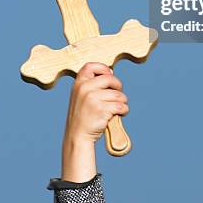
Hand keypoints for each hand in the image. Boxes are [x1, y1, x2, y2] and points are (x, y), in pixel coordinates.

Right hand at [61, 63, 128, 181]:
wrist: (77, 136)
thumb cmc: (82, 115)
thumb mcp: (80, 95)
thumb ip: (91, 84)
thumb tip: (111, 72)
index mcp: (79, 83)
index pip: (91, 66)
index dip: (103, 68)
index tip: (109, 75)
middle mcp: (84, 88)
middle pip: (110, 79)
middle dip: (118, 86)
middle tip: (119, 94)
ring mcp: (92, 99)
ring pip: (118, 94)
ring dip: (122, 101)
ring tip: (117, 107)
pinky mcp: (102, 110)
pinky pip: (121, 106)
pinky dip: (124, 110)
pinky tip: (121, 113)